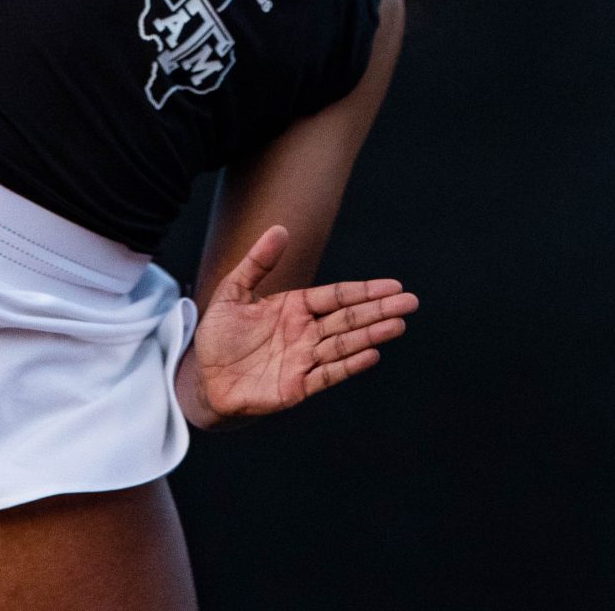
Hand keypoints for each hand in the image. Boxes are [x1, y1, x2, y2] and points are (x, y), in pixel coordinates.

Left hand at [175, 225, 418, 426]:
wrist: (204, 379)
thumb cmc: (220, 335)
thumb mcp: (234, 291)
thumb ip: (258, 262)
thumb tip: (280, 228)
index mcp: (295, 307)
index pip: (338, 296)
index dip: (365, 290)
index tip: (393, 285)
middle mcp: (306, 332)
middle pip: (349, 318)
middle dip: (379, 310)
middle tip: (411, 302)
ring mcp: (304, 359)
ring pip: (344, 344)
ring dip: (371, 334)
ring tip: (398, 324)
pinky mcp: (297, 386)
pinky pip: (328, 373)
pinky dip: (349, 364)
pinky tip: (371, 353)